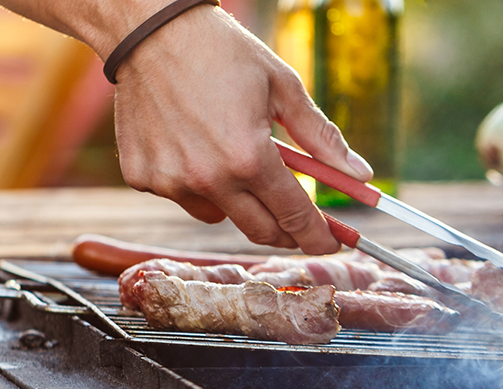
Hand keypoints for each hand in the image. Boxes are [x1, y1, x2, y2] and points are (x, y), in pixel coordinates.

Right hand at [108, 6, 372, 253]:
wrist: (152, 32)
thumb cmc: (222, 52)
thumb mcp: (282, 87)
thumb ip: (321, 137)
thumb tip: (360, 174)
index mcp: (248, 157)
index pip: (295, 216)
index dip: (318, 235)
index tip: (331, 243)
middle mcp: (208, 178)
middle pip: (259, 229)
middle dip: (285, 231)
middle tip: (296, 220)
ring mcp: (170, 182)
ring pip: (217, 214)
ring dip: (234, 199)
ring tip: (230, 156)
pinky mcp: (142, 177)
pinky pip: (180, 195)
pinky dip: (192, 180)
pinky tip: (189, 143)